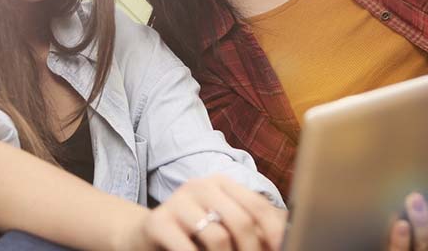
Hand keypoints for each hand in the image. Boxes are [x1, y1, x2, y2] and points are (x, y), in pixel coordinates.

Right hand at [123, 175, 285, 250]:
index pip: (258, 205)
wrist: (145, 234)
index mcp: (222, 183)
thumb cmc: (190, 233)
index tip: (283, 250)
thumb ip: (247, 227)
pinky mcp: (159, 221)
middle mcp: (202, 185)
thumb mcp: (221, 225)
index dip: (274, 232)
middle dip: (250, 250)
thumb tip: (282, 241)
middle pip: (242, 220)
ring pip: (218, 236)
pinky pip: (187, 248)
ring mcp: (179, 200)